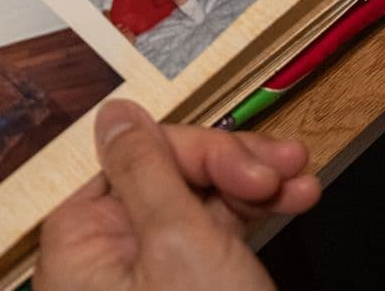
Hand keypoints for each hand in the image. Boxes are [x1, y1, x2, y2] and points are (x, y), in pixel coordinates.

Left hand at [35, 100, 319, 290]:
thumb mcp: (178, 245)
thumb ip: (144, 168)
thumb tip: (113, 112)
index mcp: (82, 241)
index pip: (132, 157)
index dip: (197, 151)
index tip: (250, 163)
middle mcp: (105, 257)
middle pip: (168, 174)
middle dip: (234, 167)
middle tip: (288, 172)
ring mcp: (146, 277)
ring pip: (199, 199)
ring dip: (255, 185)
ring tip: (303, 184)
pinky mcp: (184, 290)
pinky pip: (214, 233)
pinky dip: (252, 216)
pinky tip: (293, 201)